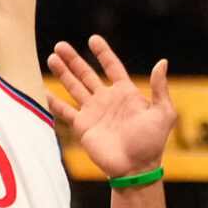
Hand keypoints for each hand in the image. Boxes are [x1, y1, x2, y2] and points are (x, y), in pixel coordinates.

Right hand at [47, 36, 175, 180]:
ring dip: (63, 73)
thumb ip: (160, 88)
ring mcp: (93, 112)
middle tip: (60, 45)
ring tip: (51, 57)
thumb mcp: (163, 113)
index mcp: (126, 93)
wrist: (135, 168)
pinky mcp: (83, 126)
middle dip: (73, 60)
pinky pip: (65, 111)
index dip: (103, 53)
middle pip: (86, 74)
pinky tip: (44, 90)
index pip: (112, 67)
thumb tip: (162, 62)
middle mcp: (107, 100)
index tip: (93, 39)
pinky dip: (54, 102)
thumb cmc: (152, 142)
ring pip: (74, 87)